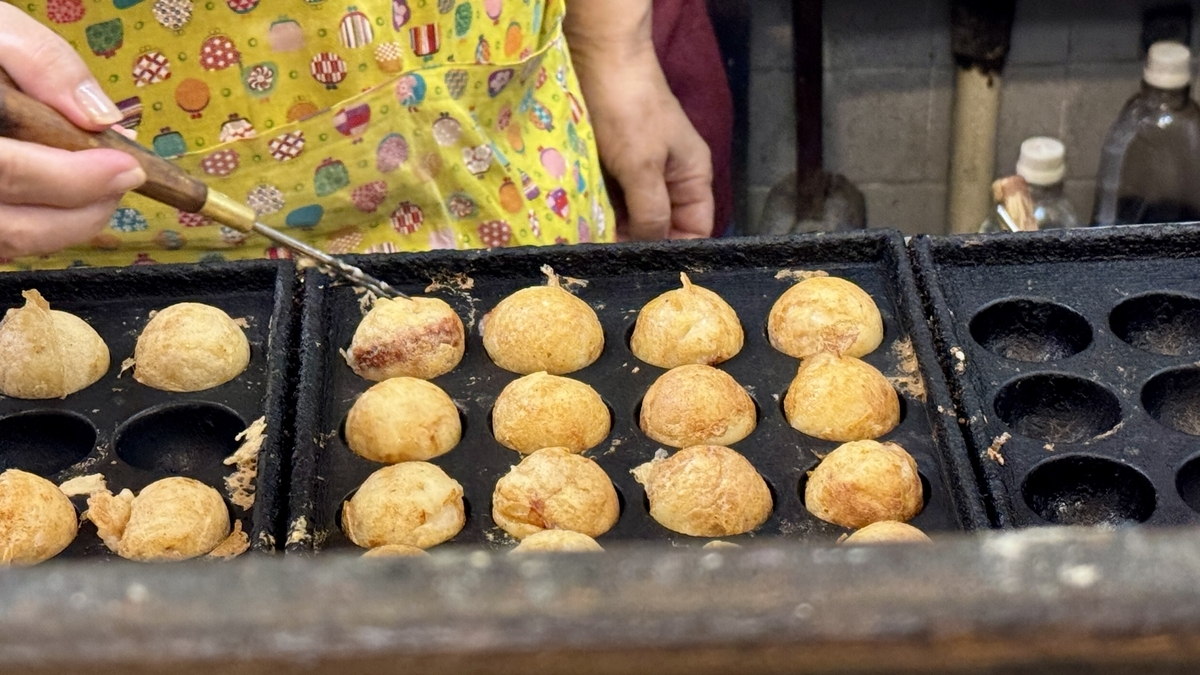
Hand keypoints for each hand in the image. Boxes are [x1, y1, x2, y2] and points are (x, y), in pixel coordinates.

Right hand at [0, 5, 144, 258]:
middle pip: (15, 227)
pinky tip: (64, 195)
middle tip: (125, 179)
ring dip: (68, 224)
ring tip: (102, 186)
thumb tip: (97, 115)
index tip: (126, 166)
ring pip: (10, 243)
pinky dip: (41, 226)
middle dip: (84, 210)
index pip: (9, 172)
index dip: (75, 179)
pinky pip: (3, 241)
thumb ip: (40, 62)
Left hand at [566, 1, 713, 240]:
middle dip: (637, 244)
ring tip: (593, 250)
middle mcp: (669, 178)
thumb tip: (648, 250)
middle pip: (660, 226)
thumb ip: (650, 212)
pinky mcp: (613, 165)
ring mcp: (640, 171)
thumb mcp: (642, 166)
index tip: (643, 270)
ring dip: (613, 230)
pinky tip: (582, 228)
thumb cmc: (629, 110)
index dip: (673, 252)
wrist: (599, 58)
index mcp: (692, 177)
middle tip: (610, 264)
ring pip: (631, 215)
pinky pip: (610, 199)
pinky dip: (598, 213)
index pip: (694, 231)